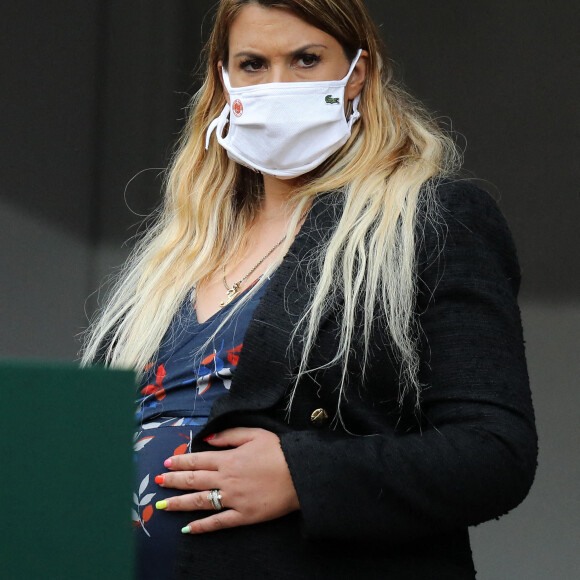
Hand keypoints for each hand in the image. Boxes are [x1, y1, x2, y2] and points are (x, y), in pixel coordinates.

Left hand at [155, 427, 299, 533]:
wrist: (300, 474)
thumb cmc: (279, 451)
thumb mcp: (255, 433)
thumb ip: (229, 435)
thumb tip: (207, 439)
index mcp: (228, 458)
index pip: (197, 460)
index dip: (180, 461)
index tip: (166, 462)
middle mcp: (226, 479)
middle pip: (194, 480)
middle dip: (173, 481)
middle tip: (157, 481)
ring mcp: (233, 499)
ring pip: (200, 502)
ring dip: (179, 503)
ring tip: (162, 505)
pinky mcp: (243, 516)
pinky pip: (218, 522)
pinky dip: (202, 527)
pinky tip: (188, 529)